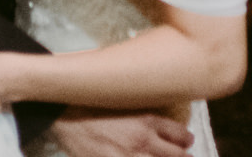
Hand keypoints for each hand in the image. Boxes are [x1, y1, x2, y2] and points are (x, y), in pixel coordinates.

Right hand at [48, 107, 194, 156]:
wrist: (63, 116)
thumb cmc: (91, 104)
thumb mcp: (122, 99)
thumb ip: (141, 107)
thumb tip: (156, 109)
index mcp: (147, 119)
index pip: (180, 134)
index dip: (186, 139)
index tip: (188, 141)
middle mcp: (143, 140)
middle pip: (176, 155)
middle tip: (187, 156)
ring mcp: (129, 156)